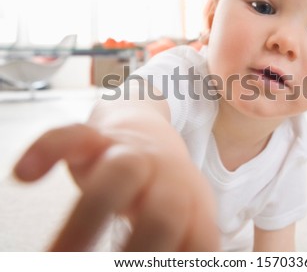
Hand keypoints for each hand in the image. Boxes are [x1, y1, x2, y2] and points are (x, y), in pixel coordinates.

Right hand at [14, 124, 218, 250]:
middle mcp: (167, 176)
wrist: (152, 129)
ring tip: (59, 258)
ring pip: (120, 173)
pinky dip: (49, 150)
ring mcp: (132, 153)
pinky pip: (75, 135)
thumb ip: (190, 245)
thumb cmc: (166, 187)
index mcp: (194, 202)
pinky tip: (27, 174)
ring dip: (86, 222)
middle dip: (140, 252)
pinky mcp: (99, 137)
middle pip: (165, 212)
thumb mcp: (190, 215)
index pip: (198, 243)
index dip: (179, 265)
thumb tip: (198, 263)